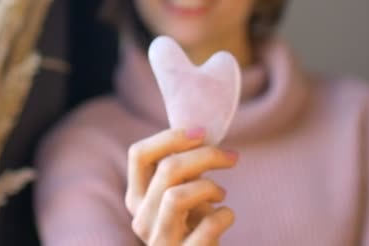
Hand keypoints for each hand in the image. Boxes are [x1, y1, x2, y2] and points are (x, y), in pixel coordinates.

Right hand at [126, 128, 238, 244]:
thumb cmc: (193, 226)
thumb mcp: (181, 195)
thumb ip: (181, 171)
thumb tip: (200, 133)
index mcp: (137, 197)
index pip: (139, 154)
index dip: (170, 137)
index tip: (202, 132)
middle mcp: (141, 218)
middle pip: (166, 170)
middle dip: (204, 156)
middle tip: (231, 156)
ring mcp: (159, 241)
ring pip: (175, 197)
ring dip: (208, 187)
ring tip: (221, 193)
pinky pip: (206, 227)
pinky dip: (223, 215)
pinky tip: (227, 215)